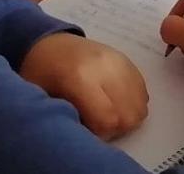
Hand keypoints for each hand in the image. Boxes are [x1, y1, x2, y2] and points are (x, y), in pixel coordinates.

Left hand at [19, 32, 148, 139]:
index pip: (107, 120)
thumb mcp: (42, 98)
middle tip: (97, 125)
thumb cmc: (41, 74)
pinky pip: (142, 92)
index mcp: (79, 78)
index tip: (87, 132)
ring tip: (107, 113)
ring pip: (140, 106)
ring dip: (126, 117)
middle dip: (115, 129)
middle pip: (128, 115)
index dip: (100, 135)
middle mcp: (105, 68)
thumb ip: (67, 119)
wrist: (49, 42)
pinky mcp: (127, 60)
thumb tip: (88, 140)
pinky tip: (115, 102)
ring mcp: (119, 62)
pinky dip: (132, 104)